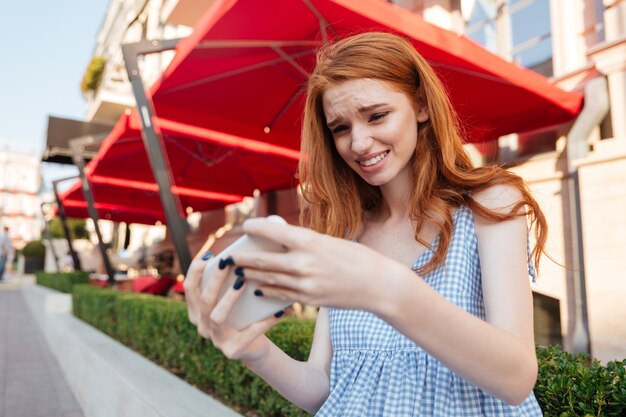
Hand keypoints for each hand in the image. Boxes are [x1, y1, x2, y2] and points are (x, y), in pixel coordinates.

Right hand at [184, 253, 284, 362]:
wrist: (256, 347)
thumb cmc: (245, 314)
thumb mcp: (236, 298)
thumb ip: (232, 280)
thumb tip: (246, 256)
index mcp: (198, 311)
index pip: (190, 287)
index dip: (196, 270)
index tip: (209, 254)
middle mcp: (202, 325)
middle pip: (203, 299)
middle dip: (215, 279)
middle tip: (227, 262)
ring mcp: (216, 340)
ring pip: (217, 316)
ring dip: (229, 298)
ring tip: (242, 282)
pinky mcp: (232, 351)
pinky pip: (249, 333)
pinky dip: (266, 321)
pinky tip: (280, 310)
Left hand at [230, 218, 400, 310]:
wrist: (379, 285)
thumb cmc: (356, 257)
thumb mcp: (329, 242)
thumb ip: (304, 243)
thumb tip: (280, 241)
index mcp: (309, 241)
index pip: (272, 231)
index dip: (254, 228)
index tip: (245, 226)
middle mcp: (303, 263)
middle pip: (263, 259)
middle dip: (243, 257)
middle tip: (229, 256)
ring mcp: (305, 285)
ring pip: (268, 278)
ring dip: (251, 275)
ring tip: (239, 271)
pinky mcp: (309, 301)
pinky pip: (281, 295)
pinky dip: (268, 290)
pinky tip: (258, 287)